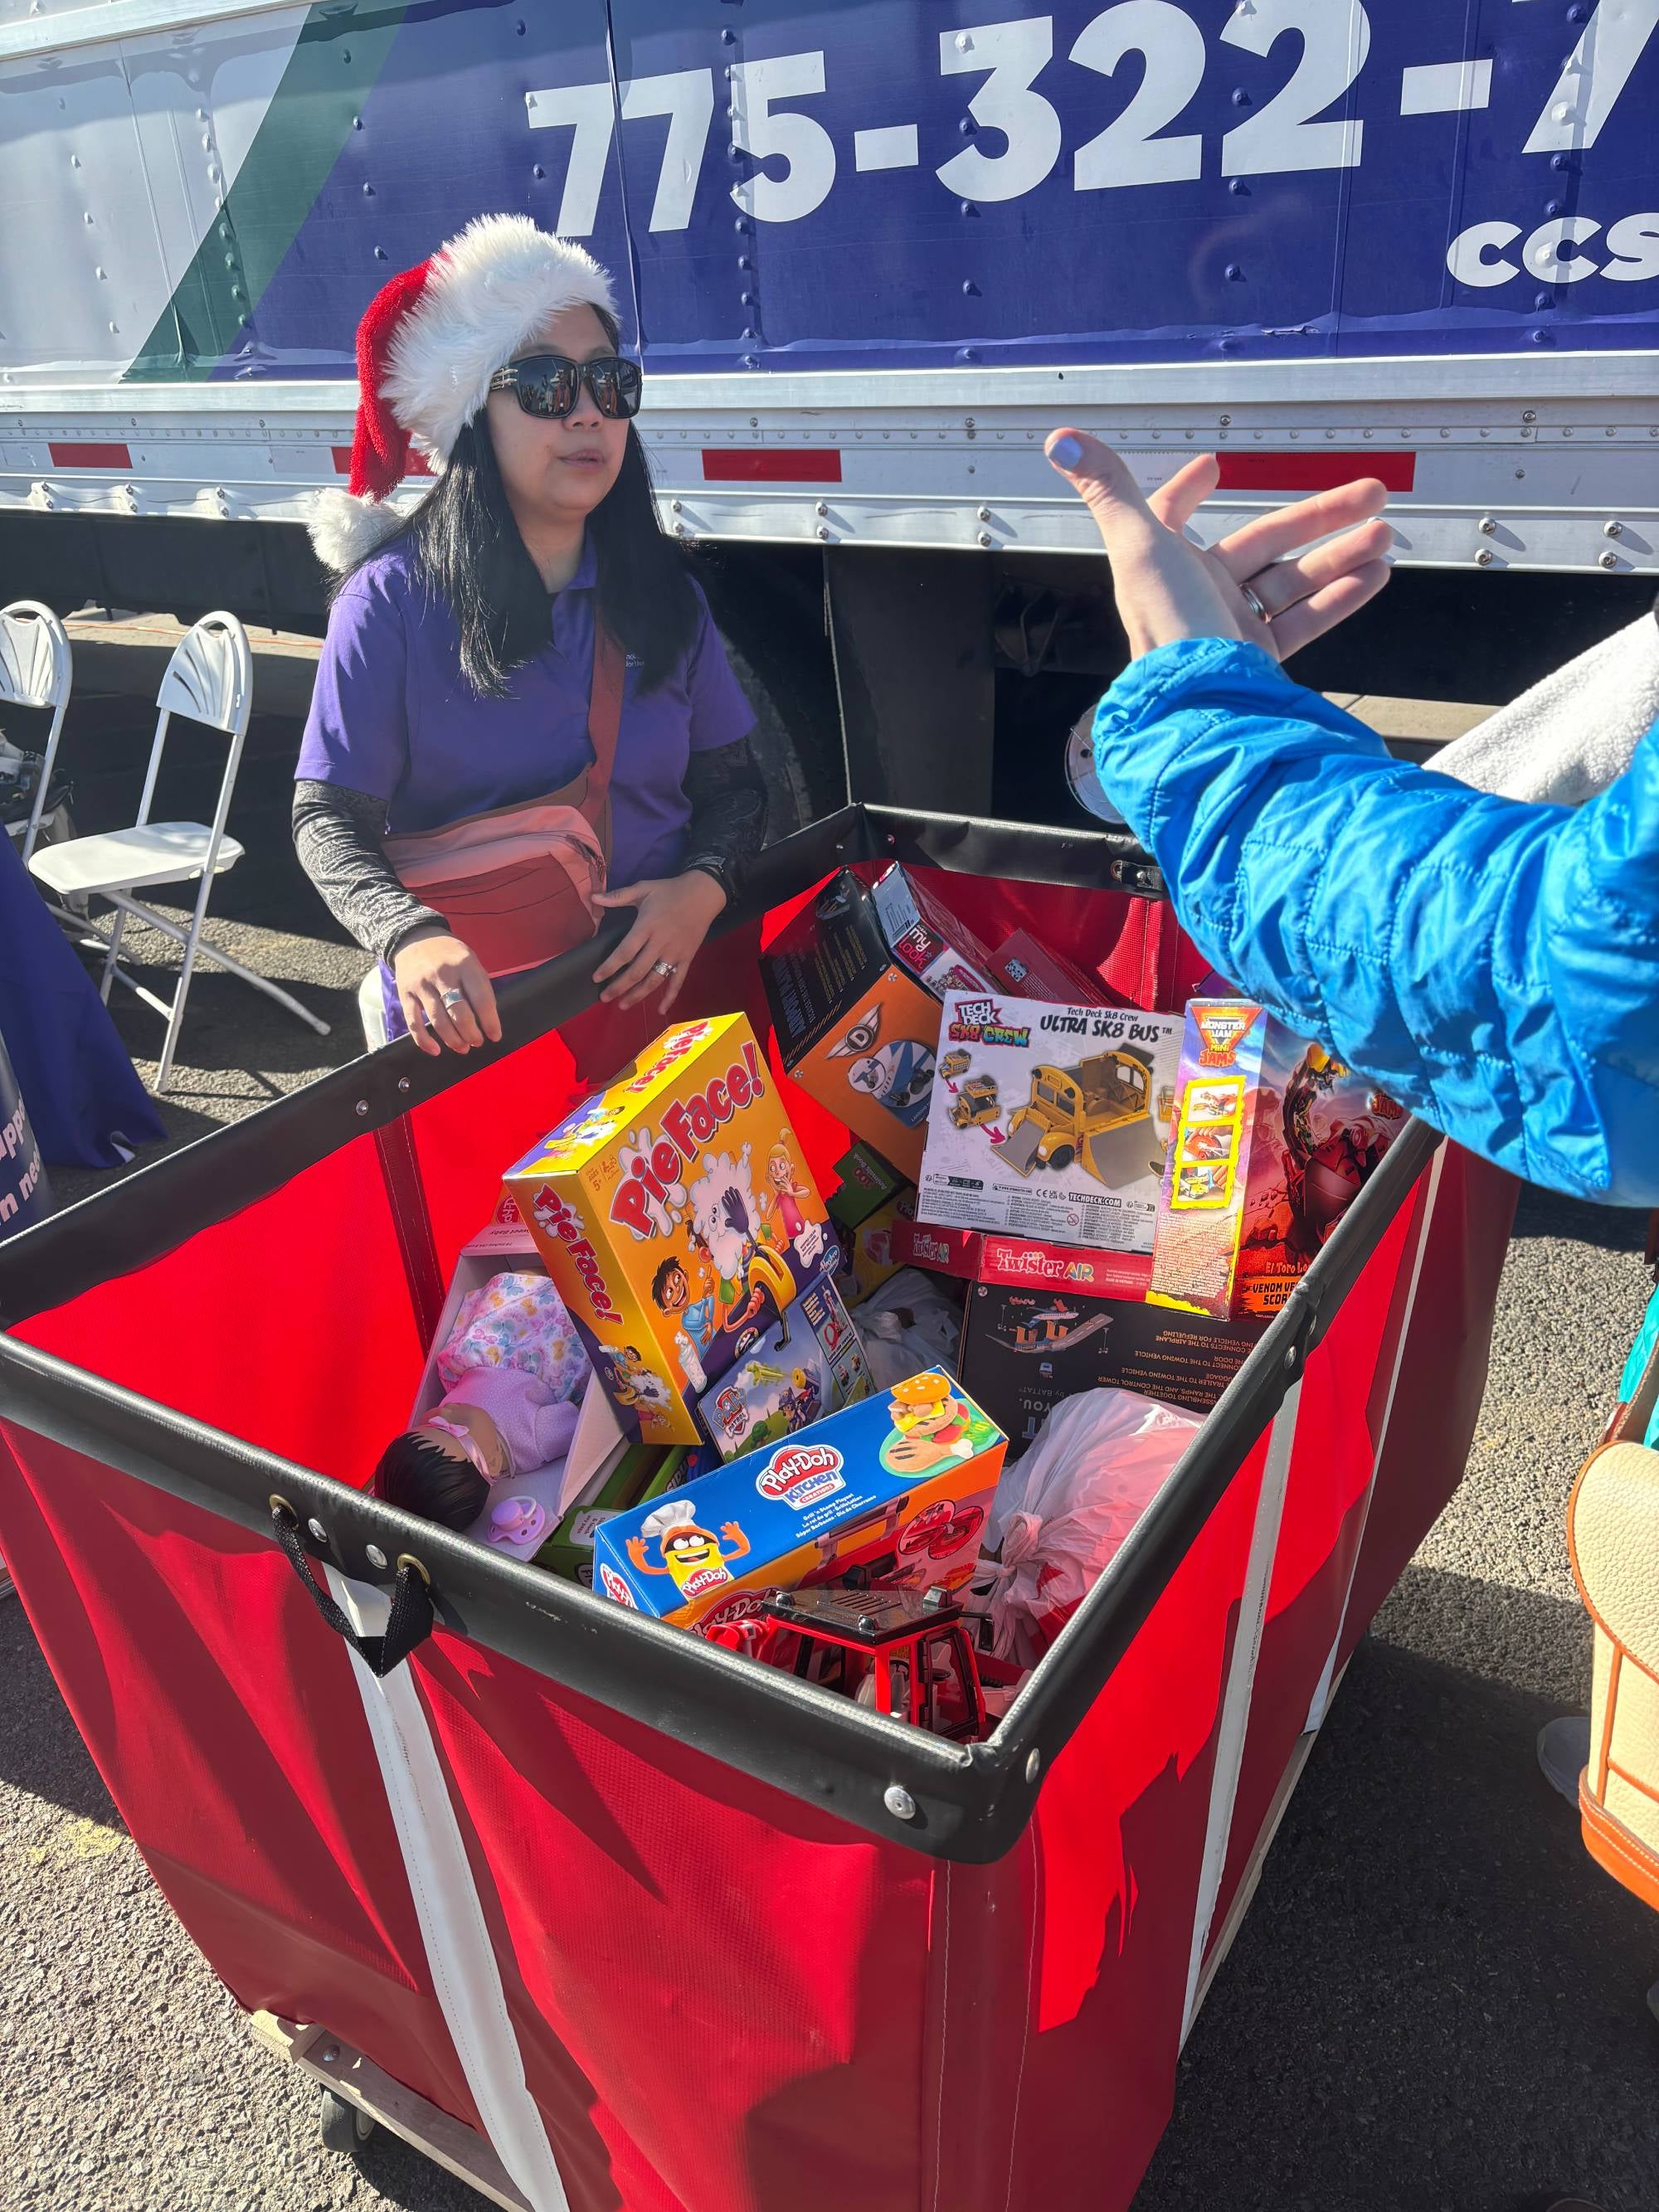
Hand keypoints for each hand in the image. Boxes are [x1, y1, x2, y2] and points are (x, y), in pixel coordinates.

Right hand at [391, 930, 501, 1055]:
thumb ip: (479, 986)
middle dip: (471, 1033)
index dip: (490, 1022)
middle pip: (459, 1013)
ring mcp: (422, 985)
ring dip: (453, 1040)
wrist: (415, 939)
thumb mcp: (471, 960)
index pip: (481, 999)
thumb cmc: (450, 955)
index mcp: (464, 965)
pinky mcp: (405, 994)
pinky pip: (413, 1022)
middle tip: (477, 1042)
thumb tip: (488, 1020)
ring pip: (438, 1020)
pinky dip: (424, 1040)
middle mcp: (442, 975)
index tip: (495, 1035)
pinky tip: (436, 1050)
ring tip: (463, 1048)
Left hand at [591, 869, 725, 1011]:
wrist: (704, 894)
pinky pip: (678, 981)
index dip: (609, 967)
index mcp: (646, 927)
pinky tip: (661, 1010)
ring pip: (654, 980)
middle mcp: (660, 944)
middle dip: (619, 987)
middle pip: (637, 971)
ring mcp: (674, 954)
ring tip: (623, 1005)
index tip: (596, 977)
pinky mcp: (687, 959)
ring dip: (638, 995)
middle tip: (604, 997)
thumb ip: (618, 896)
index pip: (624, 952)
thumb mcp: (643, 888)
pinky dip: (670, 997)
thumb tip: (593, 898)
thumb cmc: (670, 890)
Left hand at [1045, 431, 1393, 662]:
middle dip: (1320, 517)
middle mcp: (1196, 596)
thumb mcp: (1138, 545)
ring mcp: (1230, 629)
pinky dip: (1339, 598)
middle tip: (1372, 492)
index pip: (1171, 519)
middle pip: (1264, 544)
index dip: (1185, 492)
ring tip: (1385, 535)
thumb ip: (1108, 489)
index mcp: (1164, 566)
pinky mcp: (1257, 661)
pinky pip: (1304, 621)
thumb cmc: (1167, 623)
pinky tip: (1374, 575)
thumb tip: (1060, 438)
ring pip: (1292, 582)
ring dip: (1340, 556)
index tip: (1212, 467)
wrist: (1201, 705)